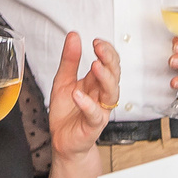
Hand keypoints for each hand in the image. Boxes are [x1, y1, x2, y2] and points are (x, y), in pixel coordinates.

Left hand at [49, 32, 118, 160]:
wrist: (62, 141)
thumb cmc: (67, 113)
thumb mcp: (63, 81)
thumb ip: (69, 60)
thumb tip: (73, 36)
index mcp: (96, 83)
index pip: (109, 63)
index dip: (106, 51)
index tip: (96, 41)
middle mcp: (101, 95)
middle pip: (114, 75)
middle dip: (109, 60)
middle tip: (99, 48)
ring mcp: (100, 110)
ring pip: (111, 93)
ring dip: (105, 78)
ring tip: (95, 65)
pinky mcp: (93, 126)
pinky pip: (95, 114)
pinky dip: (87, 104)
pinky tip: (79, 94)